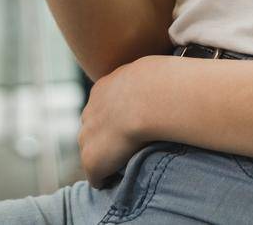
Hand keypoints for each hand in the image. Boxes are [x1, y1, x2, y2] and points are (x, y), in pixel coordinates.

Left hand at [79, 55, 163, 186]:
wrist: (149, 100)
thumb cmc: (161, 83)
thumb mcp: (153, 72)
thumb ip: (149, 79)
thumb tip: (164, 78)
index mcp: (102, 89)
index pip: (104, 108)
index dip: (118, 119)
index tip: (134, 125)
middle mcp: (90, 111)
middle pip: (93, 130)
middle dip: (106, 137)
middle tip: (129, 146)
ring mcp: (88, 136)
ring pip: (93, 152)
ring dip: (107, 159)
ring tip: (127, 165)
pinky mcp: (92, 161)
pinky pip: (97, 177)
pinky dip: (107, 180)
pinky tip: (122, 180)